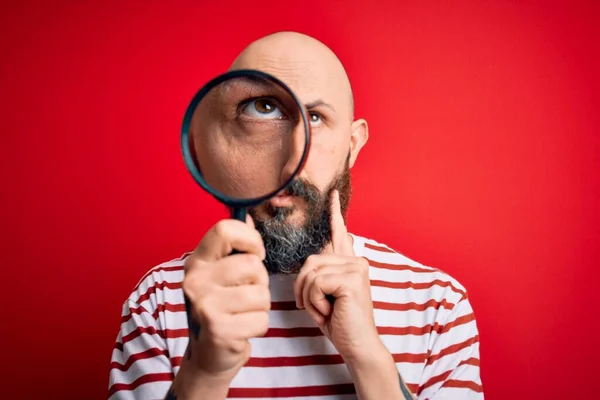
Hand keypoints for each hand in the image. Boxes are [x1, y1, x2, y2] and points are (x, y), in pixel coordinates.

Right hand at [182, 216, 269, 380]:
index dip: (251, 239)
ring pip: (261, 293)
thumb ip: (235, 248)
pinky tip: (242, 330)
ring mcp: (204, 305)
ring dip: (261, 306)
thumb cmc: (221, 309)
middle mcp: (195, 280)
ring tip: (243, 313)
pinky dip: (259, 326)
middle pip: (251, 264)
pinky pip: (261, 319)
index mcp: (197, 261)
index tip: (255, 255)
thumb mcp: (220, 274)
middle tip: (247, 294)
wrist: (208, 355)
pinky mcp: (218, 330)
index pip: (225, 230)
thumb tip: (249, 217)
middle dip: (260, 281)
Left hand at [294, 190, 379, 360]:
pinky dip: (314, 302)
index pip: (340, 234)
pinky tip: (330, 311)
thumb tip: (309, 263)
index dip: (335, 214)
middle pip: (309, 261)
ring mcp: (355, 268)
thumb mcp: (324, 296)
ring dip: (308, 297)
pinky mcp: (352, 278)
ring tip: (325, 310)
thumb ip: (320, 276)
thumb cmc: (340, 323)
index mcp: (349, 264)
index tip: (333, 195)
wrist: (358, 346)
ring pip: (310, 272)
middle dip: (302, 288)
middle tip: (314, 307)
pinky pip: (315, 283)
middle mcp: (355, 261)